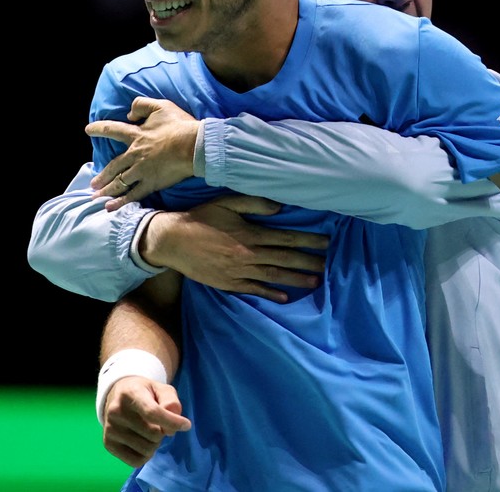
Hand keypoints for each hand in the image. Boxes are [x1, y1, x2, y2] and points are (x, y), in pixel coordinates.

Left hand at [86, 97, 199, 210]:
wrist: (195, 145)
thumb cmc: (180, 125)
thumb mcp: (160, 106)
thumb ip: (141, 105)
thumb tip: (129, 114)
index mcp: (136, 135)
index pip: (113, 130)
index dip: (100, 129)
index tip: (88, 130)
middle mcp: (134, 154)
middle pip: (113, 165)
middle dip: (102, 175)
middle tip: (93, 183)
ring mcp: (142, 171)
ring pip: (119, 182)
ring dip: (107, 190)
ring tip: (96, 196)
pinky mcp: (152, 183)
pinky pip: (133, 194)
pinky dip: (120, 202)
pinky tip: (109, 207)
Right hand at [101, 376, 191, 467]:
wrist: (118, 395)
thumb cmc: (145, 393)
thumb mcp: (161, 389)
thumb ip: (171, 403)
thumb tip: (171, 428)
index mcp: (130, 393)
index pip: (153, 413)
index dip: (172, 422)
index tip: (186, 425)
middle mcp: (115, 411)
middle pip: (153, 434)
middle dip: (163, 432)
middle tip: (158, 424)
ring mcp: (109, 429)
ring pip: (146, 450)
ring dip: (154, 444)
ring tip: (149, 432)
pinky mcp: (108, 444)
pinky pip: (136, 461)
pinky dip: (145, 456)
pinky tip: (141, 442)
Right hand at [143, 195, 328, 302]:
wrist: (172, 241)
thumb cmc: (200, 218)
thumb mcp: (226, 203)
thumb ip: (254, 203)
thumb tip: (279, 208)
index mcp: (250, 234)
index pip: (286, 238)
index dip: (308, 241)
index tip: (326, 242)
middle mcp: (248, 255)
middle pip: (284, 259)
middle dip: (308, 262)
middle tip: (327, 265)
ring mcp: (238, 272)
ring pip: (273, 276)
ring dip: (295, 279)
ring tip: (315, 282)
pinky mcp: (228, 283)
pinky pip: (253, 290)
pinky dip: (270, 294)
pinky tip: (285, 297)